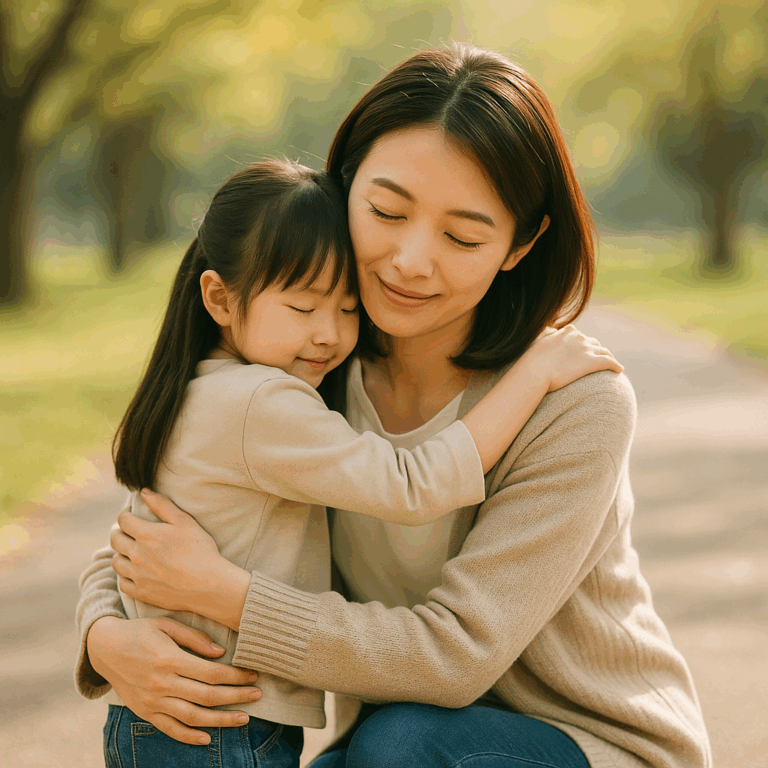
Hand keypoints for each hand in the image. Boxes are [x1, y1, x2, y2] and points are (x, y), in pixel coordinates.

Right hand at [87, 615, 260, 744]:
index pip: (212, 673)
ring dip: (221, 720)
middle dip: (236, 697)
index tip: (253, 675)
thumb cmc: (140, 631)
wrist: (104, 648)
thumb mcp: (166, 624)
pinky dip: (189, 737)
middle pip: (207, 696)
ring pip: (192, 717)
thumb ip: (194, 637)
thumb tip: (220, 652)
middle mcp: (162, 684)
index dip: (236, 676)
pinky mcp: (144, 712)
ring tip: (243, 718)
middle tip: (258, 695)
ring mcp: (152, 701)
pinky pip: (169, 729)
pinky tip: (208, 738)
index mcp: (170, 659)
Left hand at [112, 489, 249, 627]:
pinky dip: (125, 575)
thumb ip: (162, 505)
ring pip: (116, 562)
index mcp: (146, 535)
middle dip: (120, 531)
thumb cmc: (200, 550)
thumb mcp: (185, 521)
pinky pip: (123, 583)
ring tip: (132, 551)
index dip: (125, 513)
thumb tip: (144, 492)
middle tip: (130, 531)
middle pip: (115, 540)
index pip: (123, 520)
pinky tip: (135, 571)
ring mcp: (138, 575)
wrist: (207, 584)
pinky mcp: (141, 592)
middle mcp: (137, 555)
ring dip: (121, 553)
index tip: (132, 513)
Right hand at [527, 325, 622, 392]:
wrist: (535, 370)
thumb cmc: (532, 358)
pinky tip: (619, 370)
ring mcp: (587, 349)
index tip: (582, 350)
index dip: (582, 343)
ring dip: (608, 356)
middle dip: (596, 349)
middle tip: (597, 358)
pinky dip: (616, 365)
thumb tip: (550, 330)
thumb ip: (546, 333)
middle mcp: (579, 337)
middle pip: (593, 342)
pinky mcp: (592, 362)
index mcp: (567, 331)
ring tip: (611, 363)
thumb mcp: (538, 339)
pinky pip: (609, 362)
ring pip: (604, 351)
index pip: (579, 335)